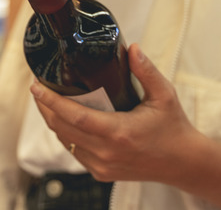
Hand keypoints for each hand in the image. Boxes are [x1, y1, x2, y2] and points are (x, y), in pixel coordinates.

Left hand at [31, 43, 206, 183]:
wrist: (183, 163)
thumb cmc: (173, 128)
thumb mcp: (164, 95)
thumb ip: (146, 71)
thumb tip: (132, 47)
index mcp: (118, 132)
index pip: (73, 116)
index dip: (50, 101)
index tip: (36, 85)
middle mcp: (106, 152)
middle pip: (61, 128)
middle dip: (44, 107)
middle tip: (38, 87)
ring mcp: (101, 165)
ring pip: (64, 141)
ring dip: (53, 121)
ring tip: (47, 100)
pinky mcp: (101, 173)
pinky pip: (74, 151)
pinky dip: (65, 135)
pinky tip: (64, 120)